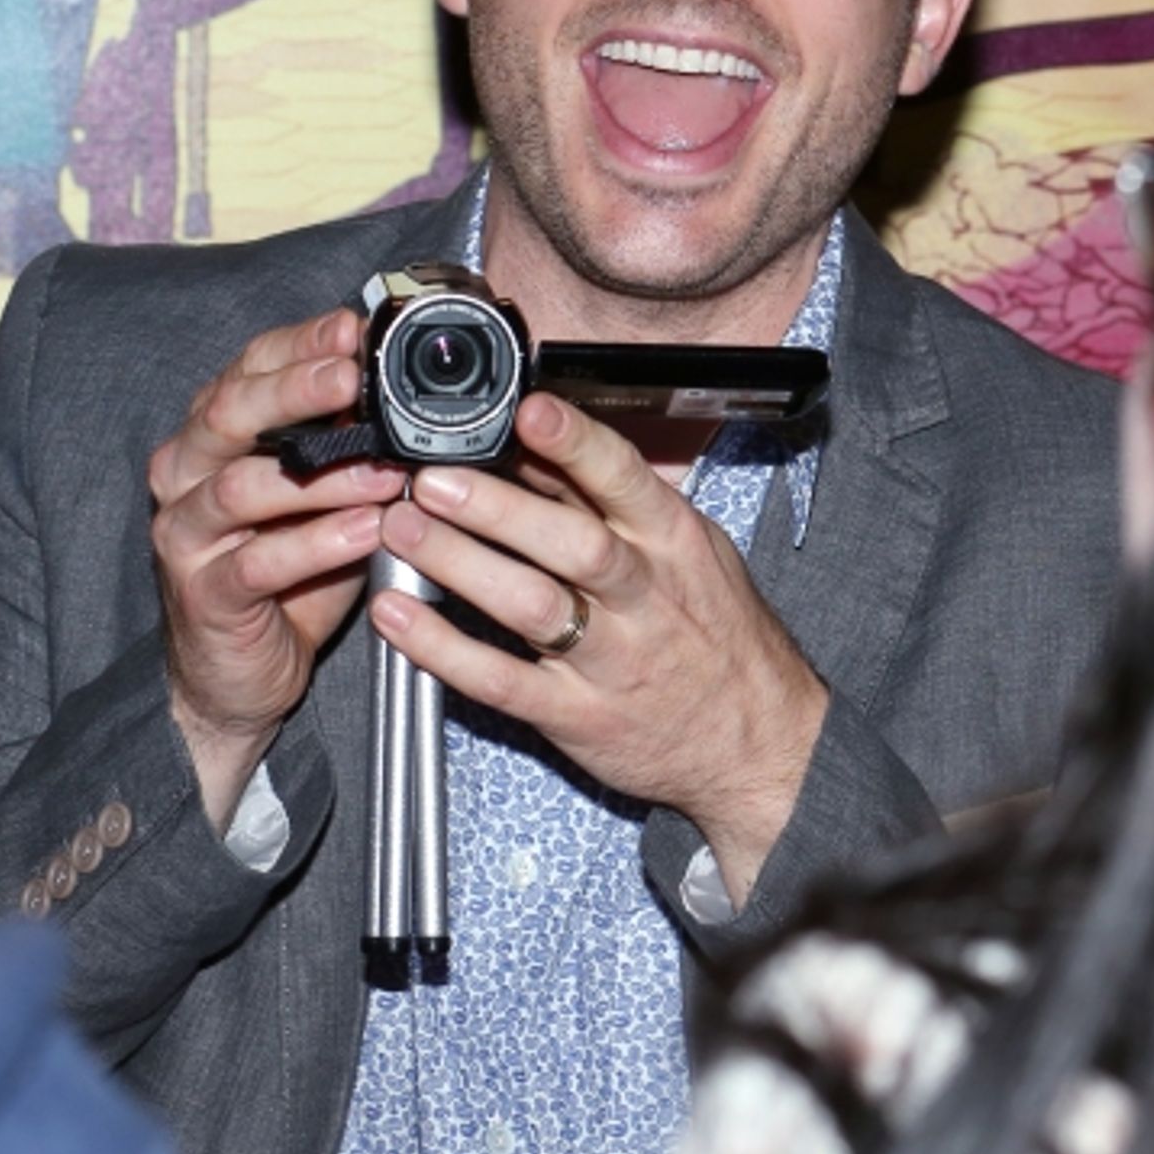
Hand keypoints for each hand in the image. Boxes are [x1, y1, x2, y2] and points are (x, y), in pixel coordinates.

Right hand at [149, 308, 405, 829]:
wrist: (238, 673)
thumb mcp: (321, 493)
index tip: (354, 330)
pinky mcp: (205, 595)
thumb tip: (402, 386)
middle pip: (230, 413)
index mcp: (211, 434)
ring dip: (322, 476)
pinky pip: (258, 564)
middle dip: (296, 389)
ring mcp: (188, 535)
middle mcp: (186, 473)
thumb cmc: (288, 570)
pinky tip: (366, 533)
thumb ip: (344, 439)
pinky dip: (316, 545)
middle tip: (353, 377)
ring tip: (384, 469)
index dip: (300, 345)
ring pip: (242, 488)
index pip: (247, 368)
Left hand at [369, 393, 827, 907]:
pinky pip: (500, 682)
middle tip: (432, 478)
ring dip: (460, 565)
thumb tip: (536, 440)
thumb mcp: (690, 551)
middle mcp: (644, 597)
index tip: (529, 409)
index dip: (575, 442)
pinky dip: (442, 649)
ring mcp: (609, 660)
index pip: (624, 479)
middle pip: (571, 543)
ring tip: (401, 530)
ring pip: (531, 607)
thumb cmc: (715, 633)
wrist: (757, 744)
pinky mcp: (575, 715)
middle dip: (497, 507)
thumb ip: (612, 501)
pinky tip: (396, 616)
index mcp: (673, 543)